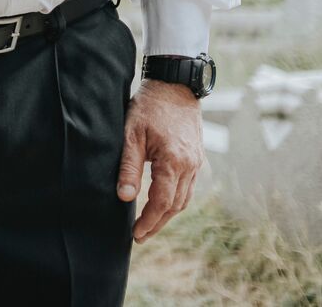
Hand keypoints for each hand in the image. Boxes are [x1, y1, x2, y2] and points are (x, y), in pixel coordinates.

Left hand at [119, 80, 203, 242]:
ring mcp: (196, 162)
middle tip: (140, 235)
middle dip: (158, 222)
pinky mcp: (197, 157)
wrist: (175, 85)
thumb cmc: (149, 107)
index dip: (149, 221)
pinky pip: (188, 186)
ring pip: (185, 198)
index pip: (162, 202)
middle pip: (176, 205)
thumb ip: (128, 167)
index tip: (136, 234)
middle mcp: (190, 166)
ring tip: (150, 223)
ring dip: (168, 213)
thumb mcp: (131, 134)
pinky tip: (163, 202)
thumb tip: (124, 197)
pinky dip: (176, 199)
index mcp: (174, 161)